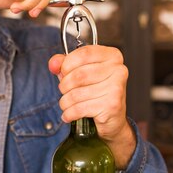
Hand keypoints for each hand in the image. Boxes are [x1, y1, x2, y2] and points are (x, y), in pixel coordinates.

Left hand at [48, 45, 135, 168]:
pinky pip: (79, 108)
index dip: (67, 64)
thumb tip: (54, 63)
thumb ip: (64, 64)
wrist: (112, 119)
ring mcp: (116, 88)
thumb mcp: (80, 72)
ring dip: (65, 101)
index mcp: (112, 56)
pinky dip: (69, 113)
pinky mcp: (111, 106)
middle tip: (65, 91)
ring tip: (67, 104)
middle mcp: (118, 70)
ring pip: (77, 93)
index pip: (84, 53)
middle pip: (79, 75)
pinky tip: (69, 114)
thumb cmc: (97, 92)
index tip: (63, 71)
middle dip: (64, 85)